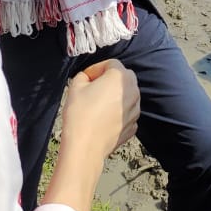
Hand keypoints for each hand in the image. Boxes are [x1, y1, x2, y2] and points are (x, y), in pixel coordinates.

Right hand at [43, 59, 139, 210]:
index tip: (86, 78)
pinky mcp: (133, 126)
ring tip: (97, 104)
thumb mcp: (75, 87)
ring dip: (115, 96)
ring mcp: (135, 110)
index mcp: (120, 77)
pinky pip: (126, 112)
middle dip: (109, 80)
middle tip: (92, 88)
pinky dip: (118, 112)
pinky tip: (103, 118)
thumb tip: (88, 78)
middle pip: (123, 77)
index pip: (111, 63)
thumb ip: (83, 76)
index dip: (96, 68)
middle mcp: (133, 91)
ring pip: (127, 95)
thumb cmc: (79, 114)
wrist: (85, 147)